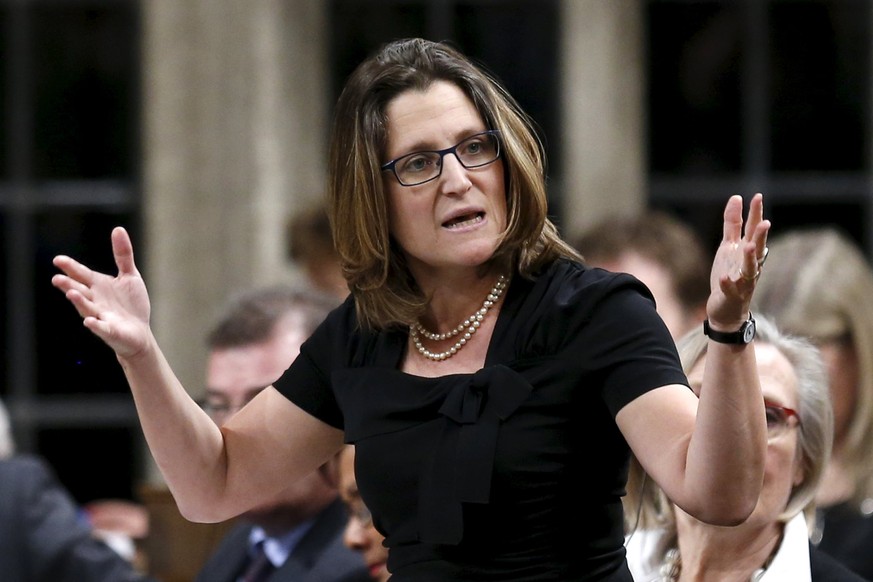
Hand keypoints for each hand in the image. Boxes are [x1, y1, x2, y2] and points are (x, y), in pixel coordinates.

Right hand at [51, 227, 151, 358]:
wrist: (139, 332)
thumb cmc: (131, 304)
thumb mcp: (130, 275)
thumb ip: (123, 254)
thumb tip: (118, 229)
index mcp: (98, 286)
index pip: (81, 274)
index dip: (70, 268)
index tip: (58, 260)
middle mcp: (95, 301)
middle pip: (80, 291)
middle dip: (69, 286)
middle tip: (57, 279)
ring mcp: (101, 316)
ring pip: (87, 309)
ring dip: (79, 302)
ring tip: (71, 294)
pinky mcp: (110, 331)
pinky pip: (101, 328)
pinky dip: (96, 325)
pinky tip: (90, 321)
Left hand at [706, 193, 769, 329]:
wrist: (727, 308)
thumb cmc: (730, 273)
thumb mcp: (728, 246)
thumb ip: (733, 224)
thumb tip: (736, 198)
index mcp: (747, 252)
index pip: (753, 230)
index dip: (755, 214)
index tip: (757, 196)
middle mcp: (749, 265)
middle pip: (757, 248)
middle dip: (760, 236)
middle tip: (764, 222)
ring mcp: (742, 281)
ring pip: (749, 270)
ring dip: (749, 258)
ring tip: (747, 246)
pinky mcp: (732, 296)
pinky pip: (730, 289)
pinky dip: (728, 283)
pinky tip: (724, 277)